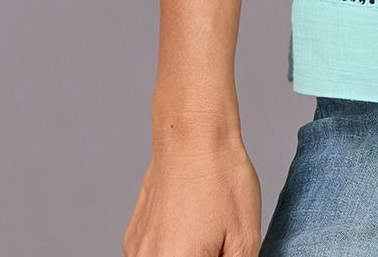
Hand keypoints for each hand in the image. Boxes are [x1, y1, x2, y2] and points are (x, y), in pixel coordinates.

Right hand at [122, 116, 262, 256]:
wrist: (192, 132)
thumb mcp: (245, 236)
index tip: (223, 250)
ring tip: (208, 232)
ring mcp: (136, 252)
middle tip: (218, 242)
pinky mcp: (132, 239)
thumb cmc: (221, 177)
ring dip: (188, 256)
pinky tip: (192, 228)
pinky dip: (173, 252)